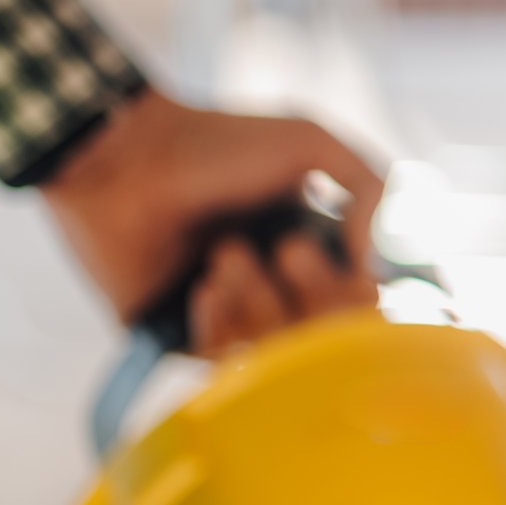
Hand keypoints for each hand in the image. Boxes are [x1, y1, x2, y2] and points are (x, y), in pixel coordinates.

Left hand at [39, 90, 382, 358]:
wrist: (129, 157)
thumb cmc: (218, 143)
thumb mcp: (311, 143)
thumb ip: (372, 190)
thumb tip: (376, 267)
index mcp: (316, 248)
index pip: (365, 306)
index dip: (363, 298)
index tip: (354, 272)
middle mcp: (279, 287)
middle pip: (328, 337)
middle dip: (314, 293)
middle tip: (285, 248)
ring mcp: (232, 316)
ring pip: (276, 350)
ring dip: (257, 298)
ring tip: (221, 252)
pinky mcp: (182, 337)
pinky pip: (223, 360)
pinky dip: (220, 320)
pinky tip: (201, 284)